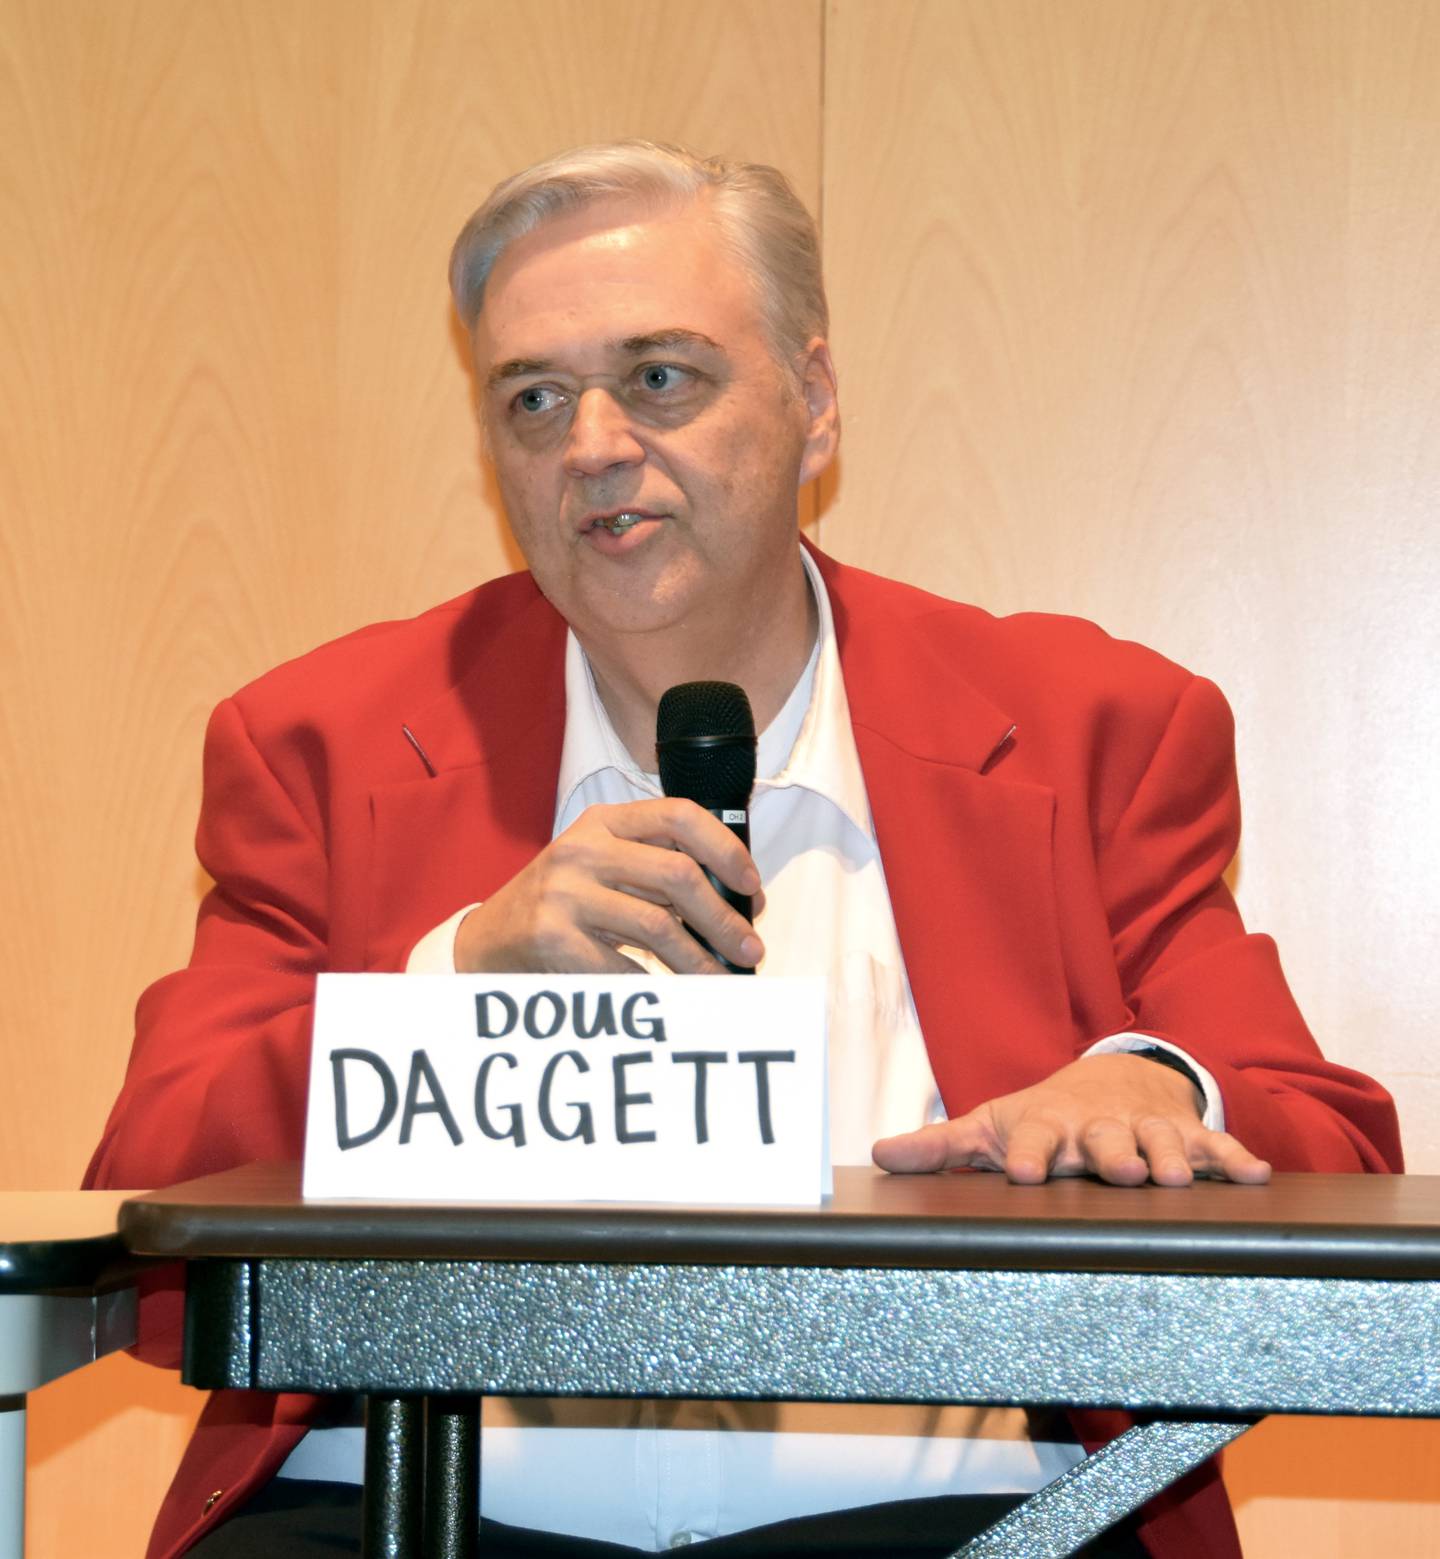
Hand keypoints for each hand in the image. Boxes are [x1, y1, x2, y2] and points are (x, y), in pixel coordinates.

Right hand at [454, 798, 762, 974]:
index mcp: (604, 821)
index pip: (679, 815)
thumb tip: (736, 902)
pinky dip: (657, 985)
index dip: (725, 848)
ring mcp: (566, 892)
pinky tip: (676, 994)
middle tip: (750, 947)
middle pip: (677, 875)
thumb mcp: (603, 864)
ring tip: (723, 978)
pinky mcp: (553, 937)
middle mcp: (584, 849)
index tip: (751, 885)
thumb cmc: (563, 901)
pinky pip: (624, 966)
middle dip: (723, 917)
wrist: (488, 938)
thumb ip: (656, 867)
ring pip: (658, 925)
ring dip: (701, 959)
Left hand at [872, 1053, 1270, 1186]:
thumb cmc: (1044, 1116)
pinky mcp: (1186, 1135)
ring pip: (1160, 1143)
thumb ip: (940, 1147)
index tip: (1022, 1171)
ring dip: (1170, 1157)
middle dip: (1111, 1156)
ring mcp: (1145, 1129)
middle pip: (1104, 1142)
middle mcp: (1096, 1127)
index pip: (1033, 1138)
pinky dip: (1234, 1159)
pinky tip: (1256, 1175)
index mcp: (1045, 1127)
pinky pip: (1215, 1148)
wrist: (1113, 1076)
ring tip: (1178, 1178)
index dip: (1027, 1153)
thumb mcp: (991, 1125)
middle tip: (1120, 1172)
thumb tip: (878, 1153)